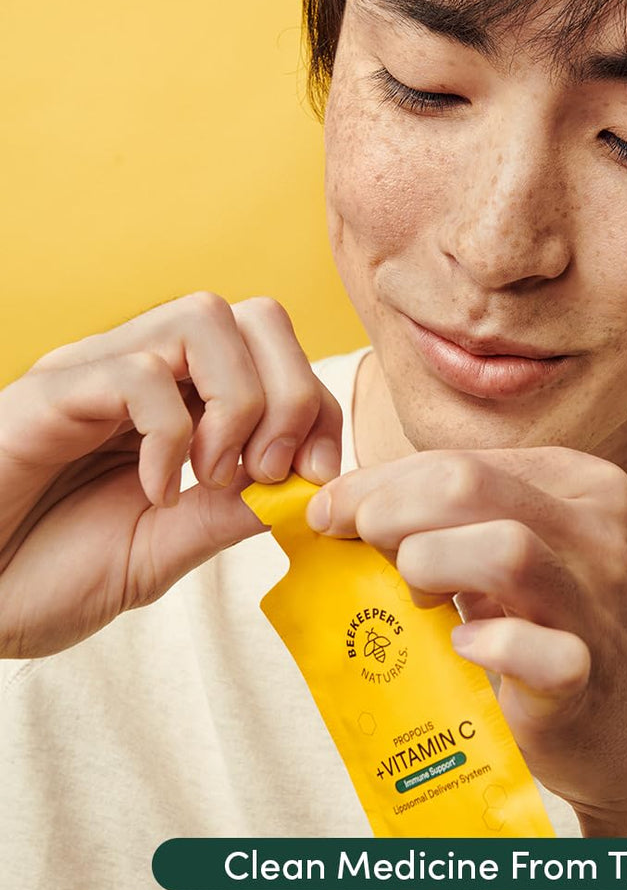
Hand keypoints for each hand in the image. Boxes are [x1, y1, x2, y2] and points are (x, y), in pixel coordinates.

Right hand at [0, 292, 341, 657]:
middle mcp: (142, 372)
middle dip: (291, 394)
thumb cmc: (48, 573)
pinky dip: (168, 436)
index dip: (317, 406)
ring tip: (213, 477)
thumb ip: (231, 514)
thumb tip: (309, 486)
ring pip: (202, 320)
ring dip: (237, 404)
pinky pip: (134, 374)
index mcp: (178, 401)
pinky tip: (153, 490)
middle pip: (254, 316)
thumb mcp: (166, 547)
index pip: (276, 355)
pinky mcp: (46, 395)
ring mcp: (94, 374)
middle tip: (267, 472)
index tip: (317, 474)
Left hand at [305, 447, 626, 834]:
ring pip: (503, 548)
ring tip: (414, 595)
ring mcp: (602, 603)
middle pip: (467, 485)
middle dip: (387, 510)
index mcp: (582, 485)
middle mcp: (600, 529)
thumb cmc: (569, 634)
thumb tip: (357, 503)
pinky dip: (489, 645)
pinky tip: (465, 646)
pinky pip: (539, 651)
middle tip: (357, 547)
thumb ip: (468, 521)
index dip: (379, 482)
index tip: (329, 512)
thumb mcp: (535, 554)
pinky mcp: (591, 676)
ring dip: (428, 564)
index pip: (461, 461)